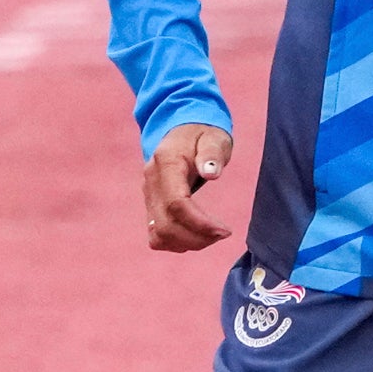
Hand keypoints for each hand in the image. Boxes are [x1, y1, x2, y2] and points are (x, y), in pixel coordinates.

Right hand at [142, 124, 234, 252]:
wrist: (180, 129)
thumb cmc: (202, 134)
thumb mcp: (214, 136)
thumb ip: (212, 153)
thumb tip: (211, 173)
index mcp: (167, 163)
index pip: (177, 203)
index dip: (199, 223)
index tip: (224, 230)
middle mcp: (151, 181)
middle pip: (166, 225)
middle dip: (197, 238)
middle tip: (223, 233)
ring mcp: (148, 195)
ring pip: (159, 235)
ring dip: (188, 243)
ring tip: (213, 235)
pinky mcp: (150, 205)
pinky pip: (156, 234)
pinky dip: (177, 242)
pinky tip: (197, 235)